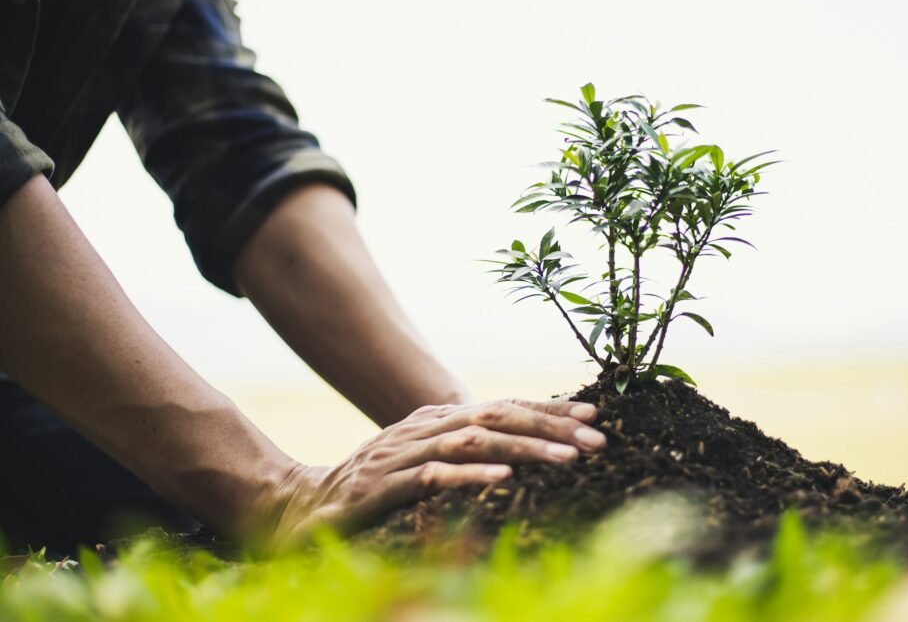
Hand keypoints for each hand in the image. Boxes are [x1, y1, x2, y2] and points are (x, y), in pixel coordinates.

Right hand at [263, 398, 605, 548]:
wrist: (305, 504)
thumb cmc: (371, 485)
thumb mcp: (422, 459)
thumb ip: (461, 447)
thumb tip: (511, 444)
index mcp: (438, 420)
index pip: (502, 407)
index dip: (548, 409)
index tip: (593, 416)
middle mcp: (425, 428)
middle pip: (497, 416)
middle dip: (550, 425)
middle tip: (596, 439)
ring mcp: (405, 454)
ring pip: (474, 441)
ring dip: (525, 447)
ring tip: (568, 459)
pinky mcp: (386, 485)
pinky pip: (434, 476)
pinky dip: (470, 475)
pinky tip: (503, 477)